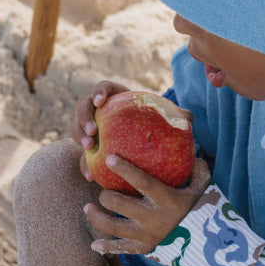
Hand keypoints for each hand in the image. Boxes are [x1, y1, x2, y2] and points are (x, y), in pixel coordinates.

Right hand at [70, 81, 194, 182]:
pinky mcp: (89, 149)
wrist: (145, 150)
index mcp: (117, 99)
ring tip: (88, 148)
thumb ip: (177, 118)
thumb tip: (188, 117)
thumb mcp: (166, 122)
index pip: (104, 88)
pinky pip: (82, 156)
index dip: (99, 92)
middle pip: (82, 106)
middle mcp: (99, 112)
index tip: (100, 102)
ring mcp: (91, 129)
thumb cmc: (158, 130)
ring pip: (75, 128)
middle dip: (83, 117)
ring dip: (78, 136)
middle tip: (93, 131)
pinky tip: (91, 176)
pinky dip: (85, 165)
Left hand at [83, 156, 211, 253]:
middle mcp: (155, 219)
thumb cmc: (201, 207)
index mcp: (168, 200)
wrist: (205, 243)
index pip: (143, 182)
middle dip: (107, 196)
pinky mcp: (144, 248)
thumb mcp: (203, 186)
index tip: (109, 158)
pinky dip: (106, 247)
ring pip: (114, 228)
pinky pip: (121, 249)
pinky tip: (93, 244)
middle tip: (102, 190)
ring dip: (98, 218)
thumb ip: (197, 168)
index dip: (125, 170)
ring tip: (88, 207)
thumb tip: (190, 148)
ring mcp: (148, 236)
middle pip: (122, 206)